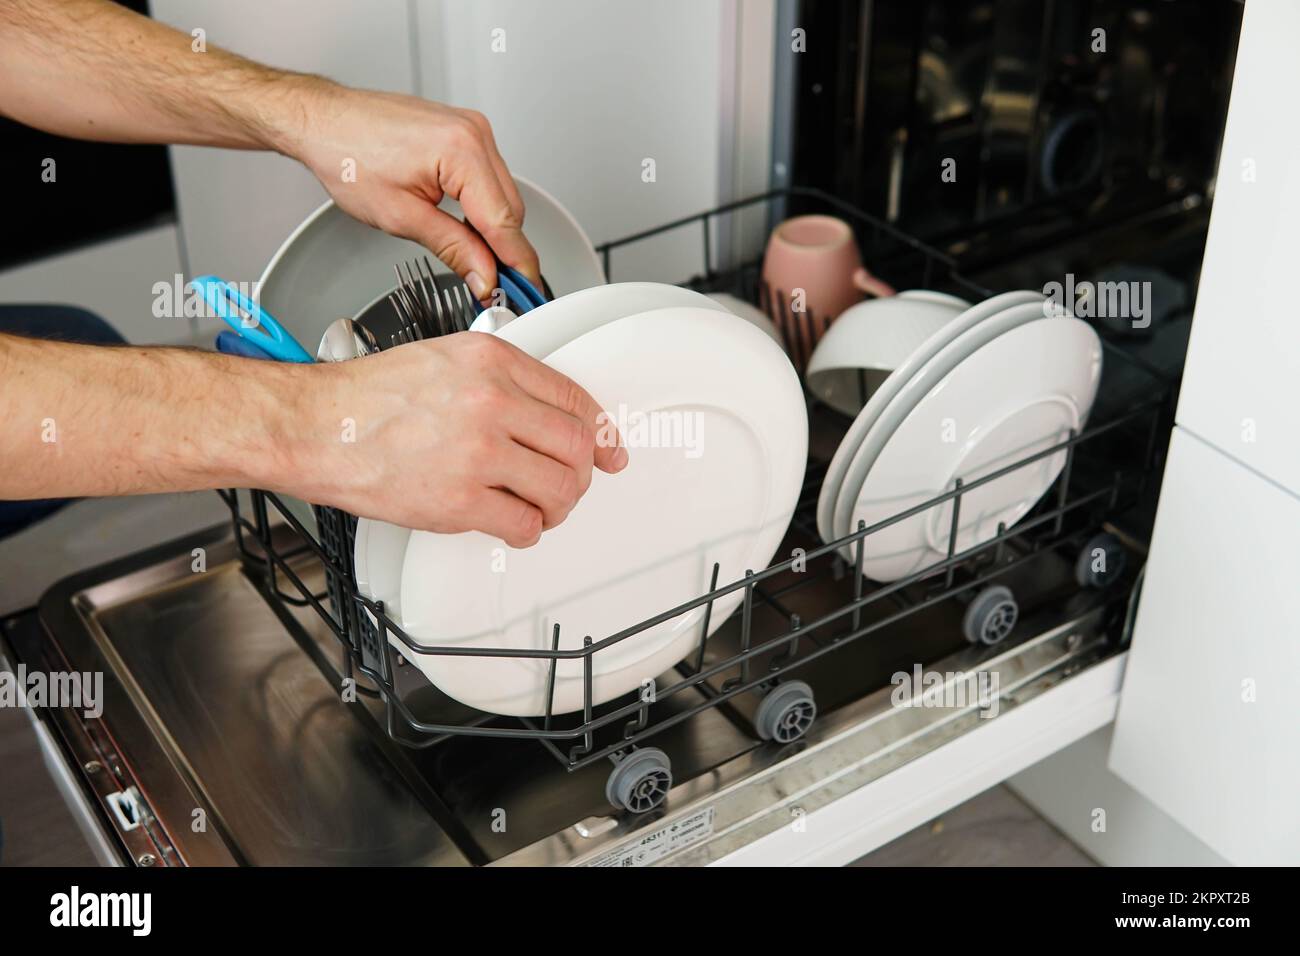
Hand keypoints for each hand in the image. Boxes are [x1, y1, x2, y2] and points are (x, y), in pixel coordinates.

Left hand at [290, 84, 540, 300]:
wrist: (323, 121)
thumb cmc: (347, 154)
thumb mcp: (401, 216)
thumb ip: (453, 248)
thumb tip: (484, 275)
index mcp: (461, 151)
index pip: (504, 221)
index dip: (516, 263)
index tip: (525, 290)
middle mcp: (474, 134)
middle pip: (511, 209)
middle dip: (505, 250)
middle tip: (494, 286)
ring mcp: (472, 129)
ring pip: (503, 196)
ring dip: (494, 229)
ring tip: (476, 260)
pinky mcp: (465, 132)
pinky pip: (490, 178)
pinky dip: (484, 206)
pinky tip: (469, 227)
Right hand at [294, 334, 626, 547]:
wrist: (314, 426)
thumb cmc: (368, 398)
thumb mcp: (446, 360)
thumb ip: (502, 383)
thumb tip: (552, 416)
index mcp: (492, 360)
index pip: (576, 399)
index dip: (600, 433)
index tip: (608, 452)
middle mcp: (491, 400)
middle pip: (577, 446)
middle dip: (580, 473)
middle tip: (566, 484)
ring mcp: (478, 451)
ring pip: (561, 488)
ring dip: (558, 506)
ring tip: (538, 507)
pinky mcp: (459, 499)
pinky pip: (525, 524)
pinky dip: (527, 531)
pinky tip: (512, 523)